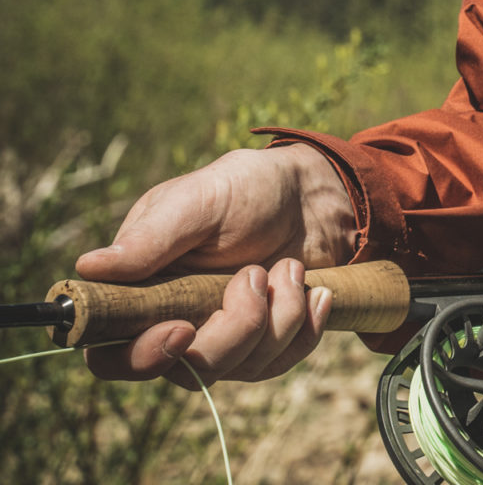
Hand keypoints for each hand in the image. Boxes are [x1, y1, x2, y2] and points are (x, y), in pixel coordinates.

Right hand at [75, 144, 357, 388]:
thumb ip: (151, 237)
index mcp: (138, 291)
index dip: (142, 357)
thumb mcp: (200, 199)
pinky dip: (304, 329)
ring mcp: (221, 337)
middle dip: (235, 328)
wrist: (310, 197)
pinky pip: (280, 362)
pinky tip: (316, 294)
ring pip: (241, 368)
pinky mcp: (263, 344)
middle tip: (257, 272)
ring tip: (289, 267)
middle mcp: (173, 323)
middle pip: (188, 370)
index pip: (113, 356)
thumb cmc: (245, 188)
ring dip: (279, 316)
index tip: (182, 328)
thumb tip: (89, 268)